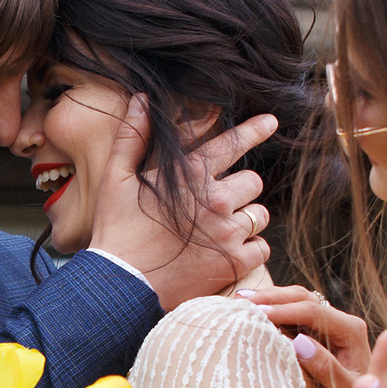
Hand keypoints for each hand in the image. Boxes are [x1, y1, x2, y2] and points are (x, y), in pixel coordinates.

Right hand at [90, 101, 275, 308]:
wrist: (121, 287)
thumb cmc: (116, 232)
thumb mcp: (115, 179)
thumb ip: (132, 137)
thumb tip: (141, 100)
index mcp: (191, 175)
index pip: (233, 143)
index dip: (255, 130)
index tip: (271, 122)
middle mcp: (216, 200)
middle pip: (253, 181)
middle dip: (241, 189)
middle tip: (220, 204)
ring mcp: (228, 232)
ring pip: (260, 214)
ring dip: (247, 219)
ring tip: (223, 230)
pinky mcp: (235, 263)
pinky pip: (262, 248)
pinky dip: (250, 249)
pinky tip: (228, 254)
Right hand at [236, 285, 370, 387]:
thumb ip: (325, 366)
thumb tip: (298, 342)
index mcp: (350, 331)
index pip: (313, 312)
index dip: (284, 311)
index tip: (258, 313)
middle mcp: (342, 322)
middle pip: (304, 299)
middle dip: (273, 298)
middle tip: (242, 300)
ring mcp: (330, 326)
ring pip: (298, 302)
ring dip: (271, 300)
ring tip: (242, 300)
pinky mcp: (319, 333)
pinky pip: (294, 315)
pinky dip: (274, 311)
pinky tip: (254, 311)